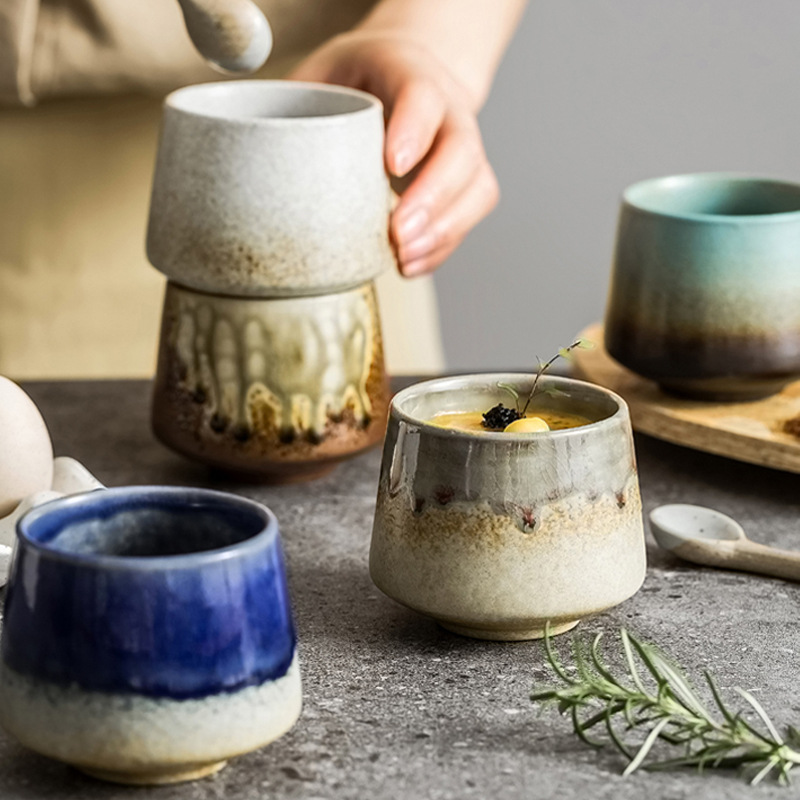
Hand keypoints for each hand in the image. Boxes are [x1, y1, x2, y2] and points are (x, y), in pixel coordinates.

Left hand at [288, 32, 498, 276]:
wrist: (412, 74)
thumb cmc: (362, 78)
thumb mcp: (325, 71)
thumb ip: (295, 101)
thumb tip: (241, 143)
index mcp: (410, 71)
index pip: (423, 96)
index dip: (413, 130)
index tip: (391, 166)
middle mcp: (449, 109)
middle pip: (461, 151)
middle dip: (433, 199)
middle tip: (398, 233)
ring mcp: (464, 148)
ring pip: (477, 189)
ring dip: (443, 232)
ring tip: (403, 259)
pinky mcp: (467, 182)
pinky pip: (470, 216)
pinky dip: (442, 248)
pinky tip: (410, 264)